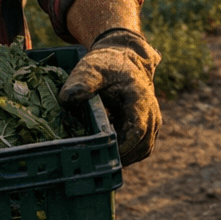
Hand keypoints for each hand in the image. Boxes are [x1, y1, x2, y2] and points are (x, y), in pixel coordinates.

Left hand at [58, 29, 160, 164]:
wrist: (124, 58)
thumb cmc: (107, 65)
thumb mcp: (92, 69)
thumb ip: (82, 83)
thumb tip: (68, 100)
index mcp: (139, 99)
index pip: (137, 130)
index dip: (122, 147)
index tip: (103, 154)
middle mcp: (151, 112)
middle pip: (142, 144)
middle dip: (121, 156)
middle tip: (96, 160)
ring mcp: (153, 120)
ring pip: (144, 148)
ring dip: (125, 156)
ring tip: (101, 156)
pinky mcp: (149, 126)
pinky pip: (142, 146)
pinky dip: (128, 152)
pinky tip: (110, 149)